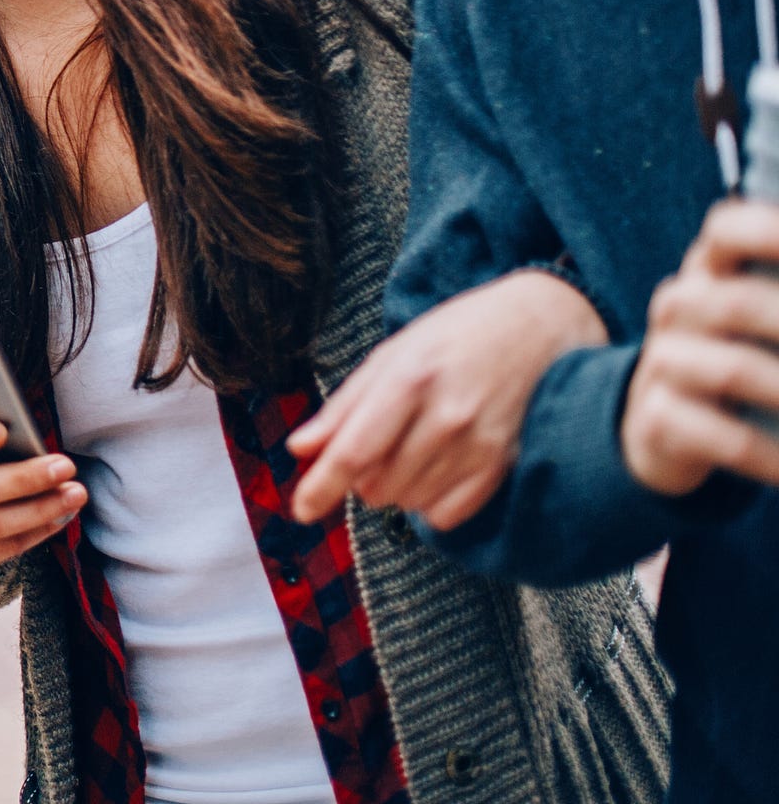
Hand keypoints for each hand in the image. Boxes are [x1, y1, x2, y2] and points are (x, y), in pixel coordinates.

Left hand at [288, 269, 605, 527]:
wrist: (541, 326)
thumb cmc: (456, 335)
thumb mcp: (392, 354)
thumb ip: (344, 406)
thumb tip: (299, 448)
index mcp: (409, 380)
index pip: (355, 451)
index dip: (321, 486)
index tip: (300, 510)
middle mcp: (446, 417)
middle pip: (379, 485)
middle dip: (360, 478)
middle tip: (375, 446)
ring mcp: (480, 444)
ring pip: (410, 502)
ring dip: (395, 488)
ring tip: (410, 447)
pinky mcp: (506, 465)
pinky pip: (449, 514)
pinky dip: (429, 503)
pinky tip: (434, 470)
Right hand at [622, 200, 778, 496]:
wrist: (660, 424)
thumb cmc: (733, 354)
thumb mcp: (753, 316)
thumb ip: (777, 296)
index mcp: (707, 271)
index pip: (725, 231)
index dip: (768, 232)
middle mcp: (678, 308)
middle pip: (737, 304)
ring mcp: (663, 362)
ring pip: (733, 371)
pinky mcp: (658, 418)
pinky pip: (728, 438)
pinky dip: (775, 456)